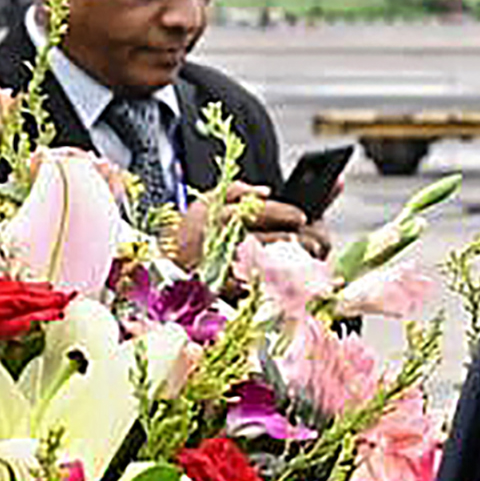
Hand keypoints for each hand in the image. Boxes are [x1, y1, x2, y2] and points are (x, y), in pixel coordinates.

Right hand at [168, 193, 328, 270]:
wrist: (165, 266)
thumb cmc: (191, 232)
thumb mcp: (207, 201)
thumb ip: (238, 190)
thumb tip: (267, 191)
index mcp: (223, 214)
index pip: (263, 210)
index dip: (286, 212)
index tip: (301, 216)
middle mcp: (227, 240)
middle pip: (277, 238)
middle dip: (302, 239)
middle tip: (314, 240)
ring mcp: (231, 267)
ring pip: (279, 263)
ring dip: (299, 262)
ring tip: (307, 259)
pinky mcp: (232, 290)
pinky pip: (265, 286)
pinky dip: (281, 283)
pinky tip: (290, 280)